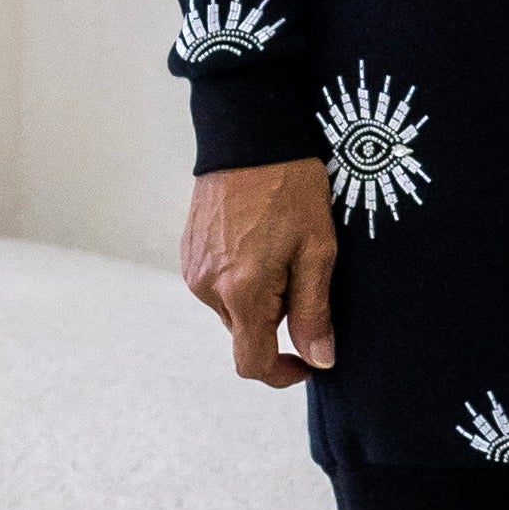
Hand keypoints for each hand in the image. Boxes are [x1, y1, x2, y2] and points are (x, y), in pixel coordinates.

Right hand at [182, 156, 338, 385]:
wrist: (248, 135)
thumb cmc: (289, 186)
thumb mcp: (317, 248)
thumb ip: (315, 311)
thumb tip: (320, 360)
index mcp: (241, 291)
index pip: (253, 362)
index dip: (283, 374)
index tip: (309, 362)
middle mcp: (208, 287)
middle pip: (246, 332)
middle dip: (277, 320)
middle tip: (304, 274)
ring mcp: (193, 269)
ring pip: (233, 309)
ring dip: (260, 298)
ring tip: (282, 250)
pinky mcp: (189, 253)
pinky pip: (218, 285)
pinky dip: (242, 279)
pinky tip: (260, 242)